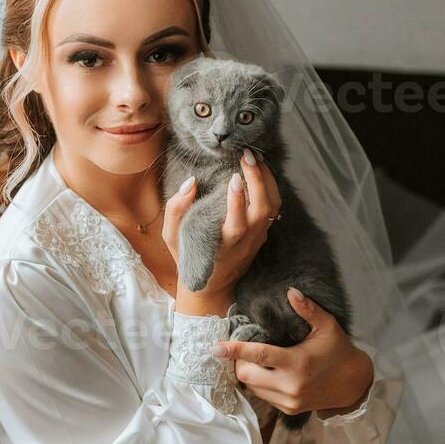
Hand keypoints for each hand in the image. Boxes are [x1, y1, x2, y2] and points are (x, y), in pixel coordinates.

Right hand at [162, 149, 281, 305]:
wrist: (210, 287)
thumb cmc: (187, 256)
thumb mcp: (171, 237)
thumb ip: (176, 209)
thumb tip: (191, 182)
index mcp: (223, 245)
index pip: (238, 223)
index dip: (239, 200)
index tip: (234, 177)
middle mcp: (245, 243)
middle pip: (262, 211)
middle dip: (259, 181)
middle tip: (248, 156)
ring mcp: (257, 239)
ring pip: (272, 208)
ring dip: (268, 181)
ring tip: (256, 159)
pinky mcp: (262, 235)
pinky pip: (272, 210)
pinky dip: (270, 188)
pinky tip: (260, 172)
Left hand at [209, 288, 374, 416]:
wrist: (353, 384)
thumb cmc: (338, 350)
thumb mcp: (327, 326)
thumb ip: (308, 309)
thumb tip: (290, 291)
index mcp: (298, 364)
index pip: (259, 356)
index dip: (235, 351)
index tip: (215, 347)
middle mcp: (291, 386)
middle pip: (247, 375)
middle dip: (238, 362)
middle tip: (241, 348)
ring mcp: (289, 401)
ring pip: (252, 387)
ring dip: (247, 373)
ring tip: (254, 359)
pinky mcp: (288, 410)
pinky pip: (262, 396)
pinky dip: (258, 383)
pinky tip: (266, 371)